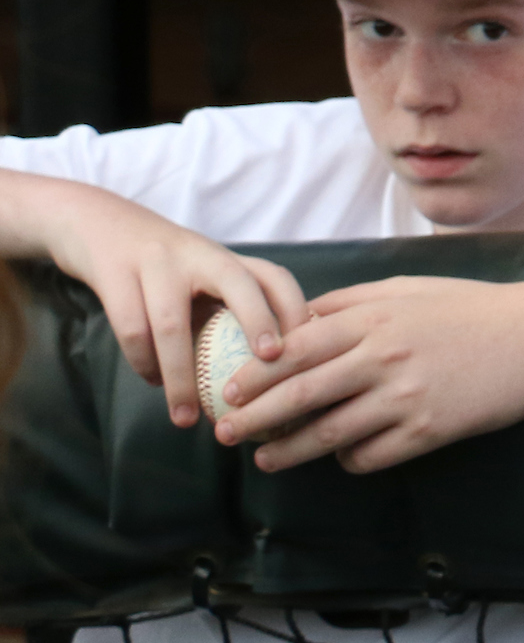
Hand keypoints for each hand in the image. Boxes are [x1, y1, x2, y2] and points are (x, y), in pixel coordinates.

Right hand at [41, 202, 306, 428]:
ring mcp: (157, 261)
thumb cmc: (164, 269)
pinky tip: (154, 383)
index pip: (274, 277)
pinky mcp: (115, 274)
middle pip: (240, 285)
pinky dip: (144, 364)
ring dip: (180, 378)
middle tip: (269, 364)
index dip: (296, 309)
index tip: (307, 348)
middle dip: (259, 322)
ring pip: (172, 325)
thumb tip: (265, 380)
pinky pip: (132, 329)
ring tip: (187, 418)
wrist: (99, 224)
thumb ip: (227, 314)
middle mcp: (199, 254)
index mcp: (227, 258)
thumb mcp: (201, 280)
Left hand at [217, 275, 523, 472]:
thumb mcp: (408, 289)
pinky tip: (343, 456)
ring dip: (290, 451)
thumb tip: (298, 319)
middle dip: (254, 419)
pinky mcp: (429, 431)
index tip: (229, 390)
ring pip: (328, 433)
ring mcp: (406, 397)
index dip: (254, 374)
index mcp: (374, 318)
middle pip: (299, 395)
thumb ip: (351, 302)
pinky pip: (370, 455)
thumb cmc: (473, 307)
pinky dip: (349, 459)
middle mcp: (384, 357)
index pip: (294, 349)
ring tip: (268, 459)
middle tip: (226, 433)